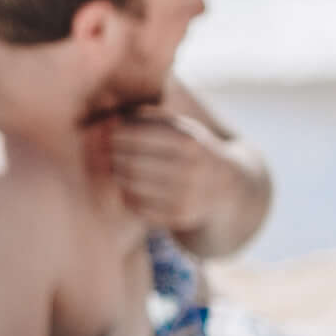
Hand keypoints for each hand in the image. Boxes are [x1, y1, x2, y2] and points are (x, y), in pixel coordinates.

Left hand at [100, 104, 254, 245]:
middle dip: (114, 157)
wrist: (226, 188)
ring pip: (132, 188)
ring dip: (118, 177)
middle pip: (132, 165)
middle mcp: (191, 171)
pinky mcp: (180, 218)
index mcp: (190, 143)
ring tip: (117, 168)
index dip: (118, 135)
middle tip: (109, 153)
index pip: (138, 137)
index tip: (112, 134)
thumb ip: (150, 118)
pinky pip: (139, 208)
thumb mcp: (182, 127)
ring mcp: (187, 197)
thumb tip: (116, 118)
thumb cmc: (193, 150)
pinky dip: (127, 197)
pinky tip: (129, 188)